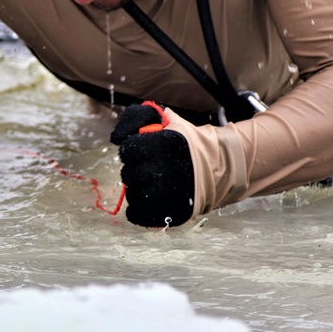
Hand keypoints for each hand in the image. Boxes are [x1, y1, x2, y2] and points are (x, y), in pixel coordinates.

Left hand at [110, 101, 194, 227]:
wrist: (216, 168)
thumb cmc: (185, 143)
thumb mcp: (167, 119)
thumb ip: (140, 117)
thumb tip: (116, 137)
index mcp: (162, 145)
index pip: (127, 150)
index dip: (133, 149)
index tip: (144, 150)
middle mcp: (163, 171)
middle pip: (128, 174)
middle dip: (135, 169)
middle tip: (150, 167)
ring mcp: (165, 196)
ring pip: (132, 194)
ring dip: (138, 188)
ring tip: (153, 182)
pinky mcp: (167, 213)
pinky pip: (136, 214)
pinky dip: (138, 208)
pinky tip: (150, 197)